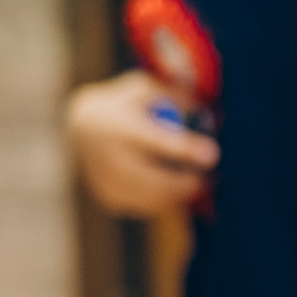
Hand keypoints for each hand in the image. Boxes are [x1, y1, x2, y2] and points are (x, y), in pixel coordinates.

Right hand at [67, 67, 218, 214]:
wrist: (83, 130)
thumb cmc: (127, 106)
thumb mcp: (148, 88)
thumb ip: (178, 97)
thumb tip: (212, 115)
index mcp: (121, 127)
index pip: (157, 142)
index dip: (186, 150)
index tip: (213, 153)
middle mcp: (111, 158)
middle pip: (158, 181)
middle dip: (191, 182)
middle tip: (214, 176)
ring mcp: (109, 183)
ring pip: (157, 199)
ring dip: (183, 194)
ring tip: (201, 181)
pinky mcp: (111, 201)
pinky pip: (149, 208)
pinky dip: (168, 200)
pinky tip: (177, 187)